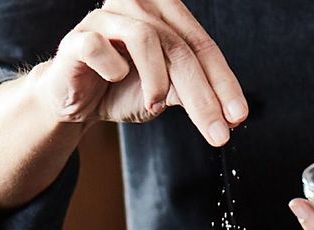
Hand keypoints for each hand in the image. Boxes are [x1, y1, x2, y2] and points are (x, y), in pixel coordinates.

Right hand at [34, 0, 246, 144]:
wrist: (74, 101)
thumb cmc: (122, 88)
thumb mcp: (167, 91)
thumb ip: (195, 92)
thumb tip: (232, 115)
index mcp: (165, 13)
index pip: (203, 46)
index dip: (224, 83)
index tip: (238, 117)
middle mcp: (138, 6)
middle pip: (181, 48)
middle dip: (203, 96)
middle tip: (218, 132)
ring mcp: (106, 17)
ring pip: (146, 39)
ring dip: (157, 81)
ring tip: (155, 105)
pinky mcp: (78, 37)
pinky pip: (101, 48)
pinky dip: (113, 69)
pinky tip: (113, 79)